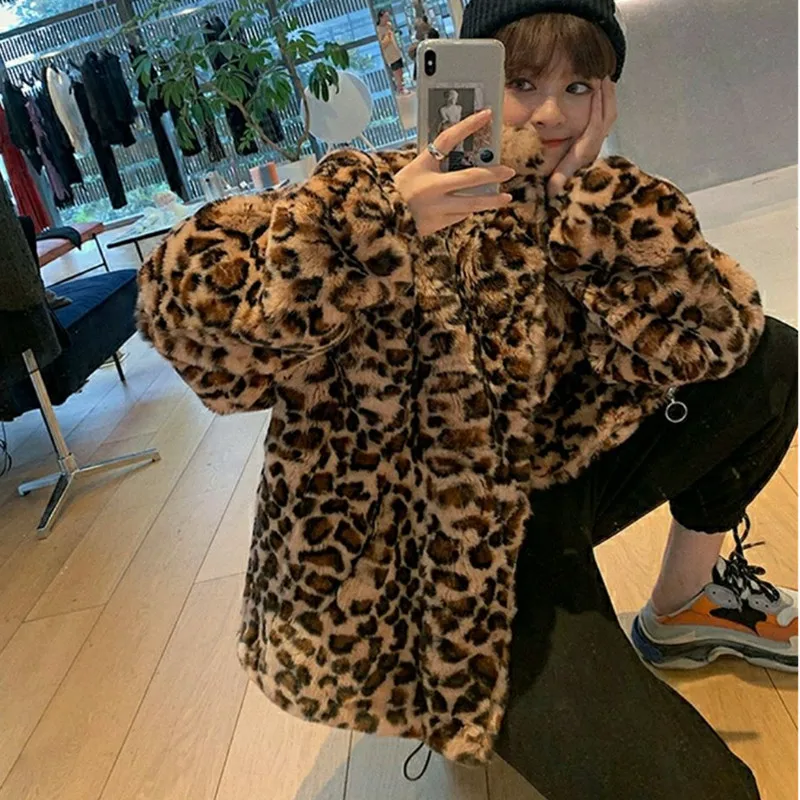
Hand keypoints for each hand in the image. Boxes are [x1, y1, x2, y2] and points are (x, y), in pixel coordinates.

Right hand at [395, 109, 515, 236]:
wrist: (382, 217)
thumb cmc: (398, 190)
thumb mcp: (413, 169)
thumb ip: (435, 163)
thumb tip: (465, 159)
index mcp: (422, 166)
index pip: (448, 139)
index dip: (468, 125)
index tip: (487, 114)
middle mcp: (431, 187)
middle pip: (470, 178)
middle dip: (493, 175)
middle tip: (509, 171)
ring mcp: (436, 208)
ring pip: (471, 203)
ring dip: (491, 200)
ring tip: (505, 198)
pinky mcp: (437, 224)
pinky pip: (460, 216)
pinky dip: (468, 210)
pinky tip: (476, 208)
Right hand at [547, 77, 617, 199]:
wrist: (576, 198)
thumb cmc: (563, 187)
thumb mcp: (558, 183)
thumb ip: (557, 183)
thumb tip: (553, 189)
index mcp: (586, 151)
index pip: (596, 124)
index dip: (597, 106)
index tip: (596, 87)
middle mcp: (594, 147)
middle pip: (608, 116)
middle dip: (607, 96)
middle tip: (604, 77)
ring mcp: (596, 146)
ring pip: (609, 118)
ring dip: (608, 100)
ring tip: (604, 83)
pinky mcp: (594, 146)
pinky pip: (604, 123)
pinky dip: (604, 108)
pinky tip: (598, 100)